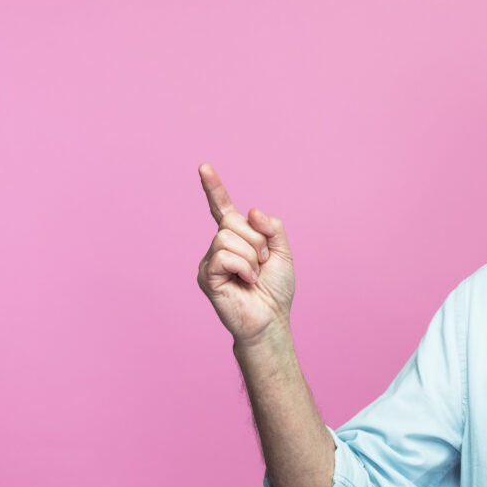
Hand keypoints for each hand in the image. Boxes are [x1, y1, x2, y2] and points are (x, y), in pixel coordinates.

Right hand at [196, 163, 295, 343]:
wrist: (270, 319)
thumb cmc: (275, 289)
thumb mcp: (282, 251)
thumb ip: (272, 227)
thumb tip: (251, 211)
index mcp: (238, 237)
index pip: (223, 208)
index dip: (214, 188)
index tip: (204, 168)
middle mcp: (220, 245)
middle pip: (234, 222)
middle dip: (257, 241)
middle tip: (262, 264)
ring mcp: (211, 260)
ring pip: (228, 237)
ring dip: (251, 257)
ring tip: (253, 275)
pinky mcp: (207, 276)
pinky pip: (225, 256)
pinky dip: (243, 267)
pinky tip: (246, 282)